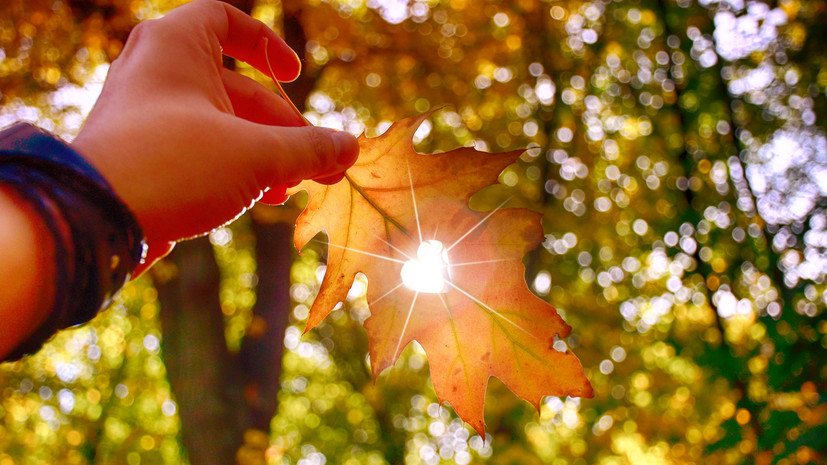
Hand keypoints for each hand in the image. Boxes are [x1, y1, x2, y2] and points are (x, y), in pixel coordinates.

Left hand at [71, 0, 357, 270]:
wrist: (95, 221)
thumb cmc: (174, 167)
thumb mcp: (257, 155)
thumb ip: (309, 149)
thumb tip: (350, 148)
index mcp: (176, 47)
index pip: (225, 20)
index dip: (266, 45)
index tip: (296, 74)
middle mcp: (156, 74)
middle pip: (238, 90)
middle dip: (285, 129)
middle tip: (321, 166)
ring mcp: (147, 117)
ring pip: (221, 127)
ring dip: (265, 155)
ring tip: (294, 189)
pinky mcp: (143, 157)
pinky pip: (198, 152)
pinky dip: (233, 169)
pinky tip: (261, 199)